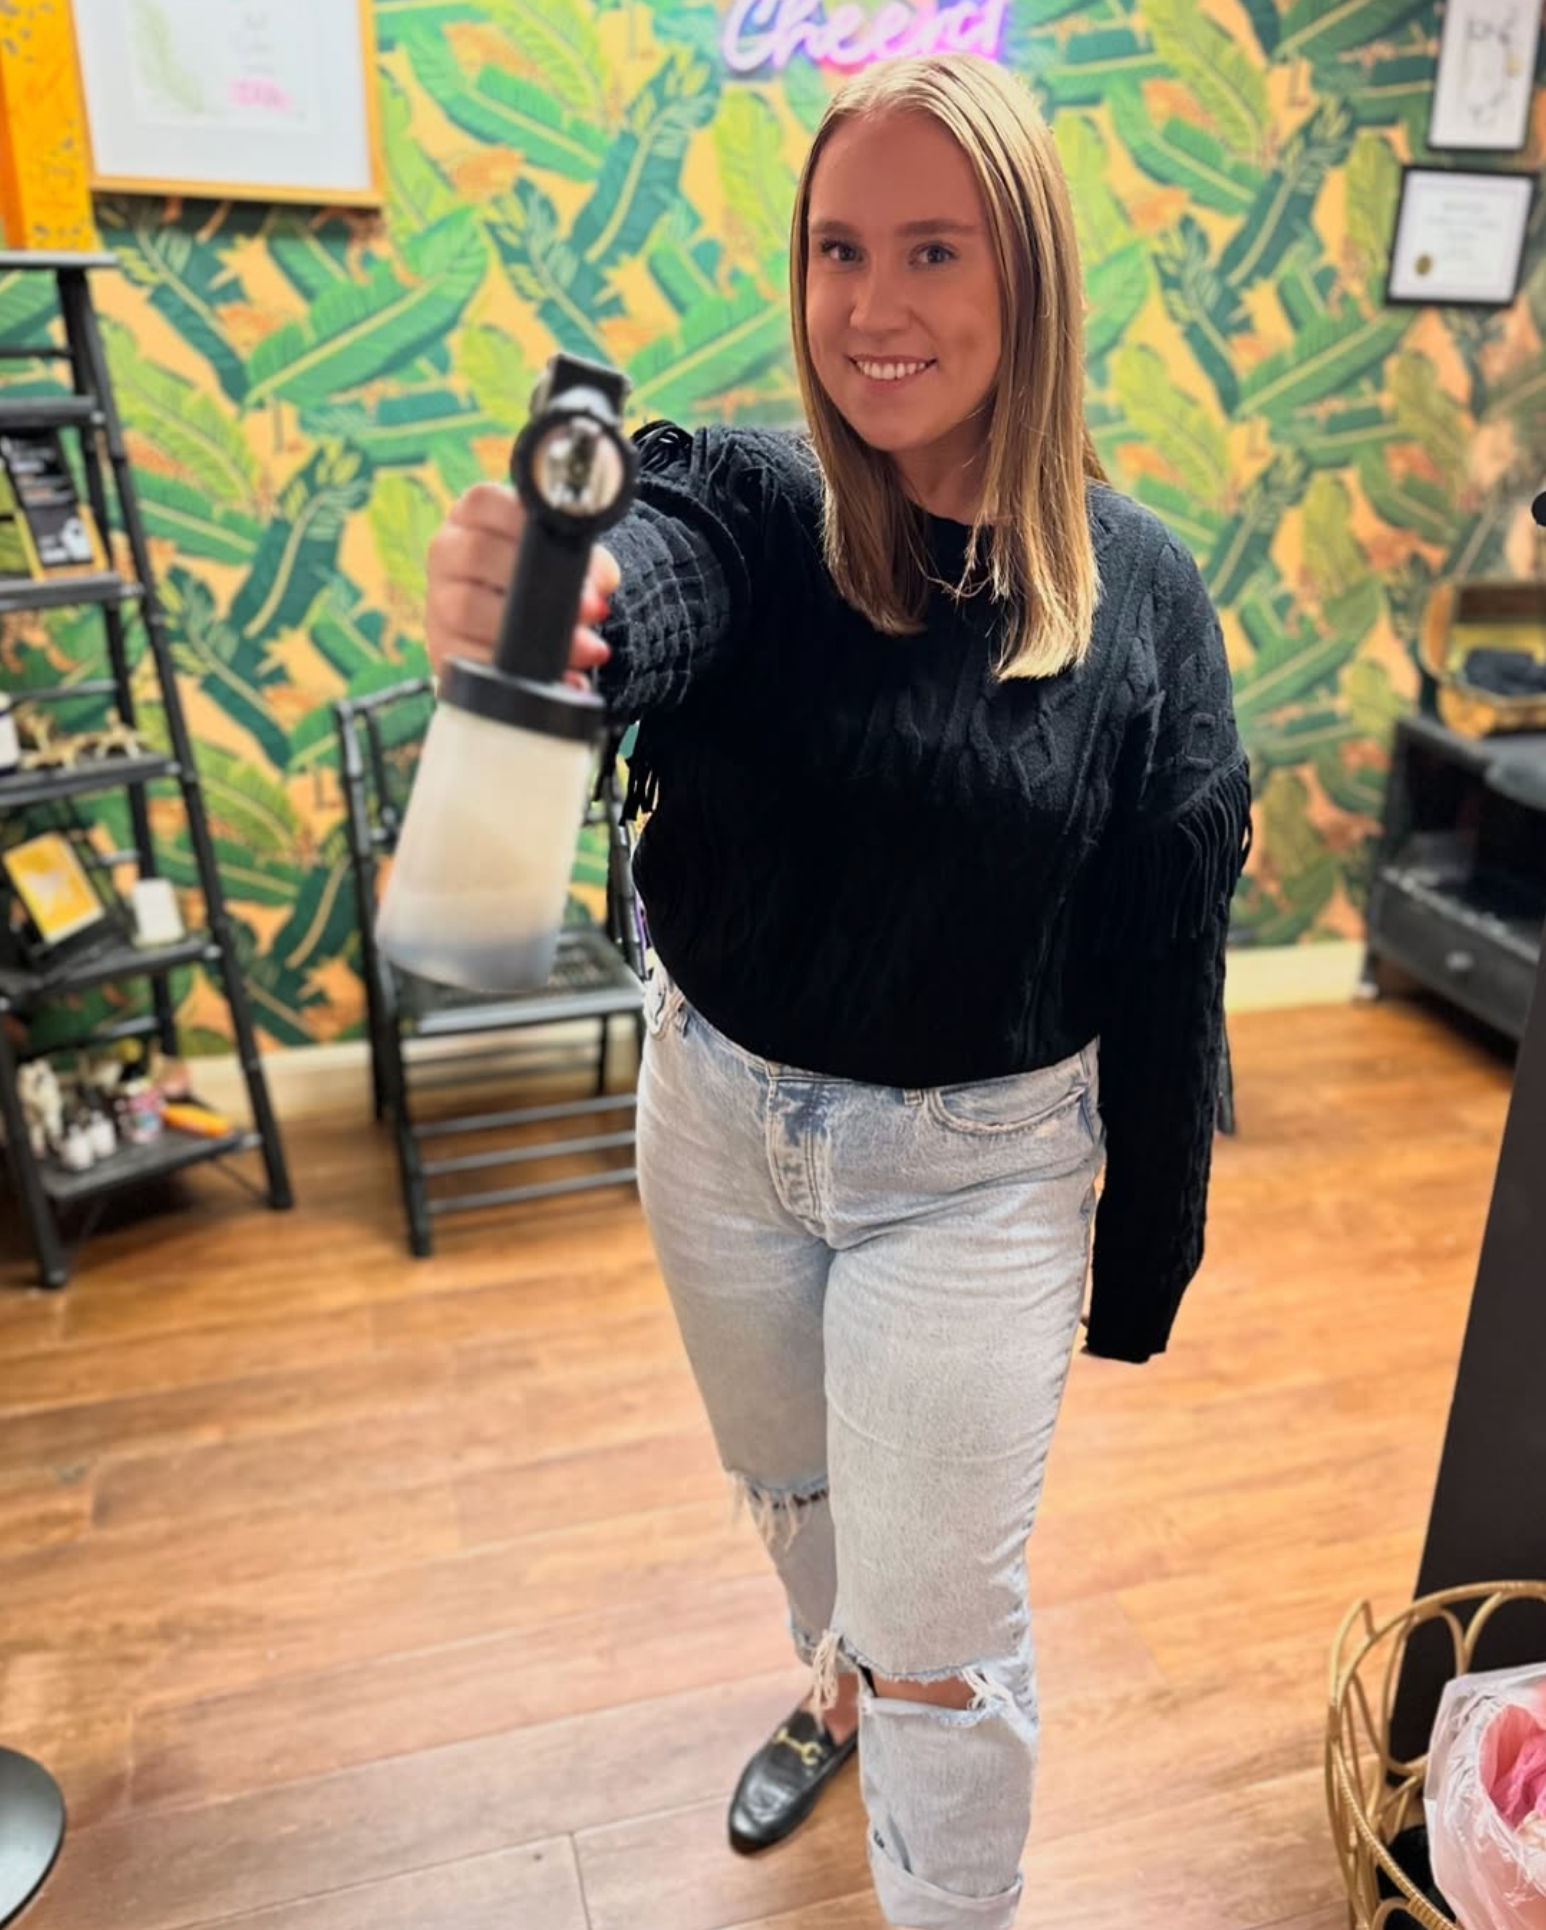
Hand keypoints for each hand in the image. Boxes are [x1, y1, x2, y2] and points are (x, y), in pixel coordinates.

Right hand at [426, 483, 620, 691]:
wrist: (503, 626)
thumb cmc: (532, 578)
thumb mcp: (557, 558)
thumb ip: (586, 560)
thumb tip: (602, 581)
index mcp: (470, 517)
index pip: (485, 502)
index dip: (525, 523)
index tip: (569, 550)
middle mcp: (446, 552)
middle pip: (478, 554)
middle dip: (540, 583)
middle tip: (593, 609)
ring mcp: (438, 602)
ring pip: (469, 609)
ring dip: (532, 632)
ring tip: (587, 648)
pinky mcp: (442, 648)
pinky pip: (471, 660)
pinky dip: (518, 673)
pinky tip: (561, 678)